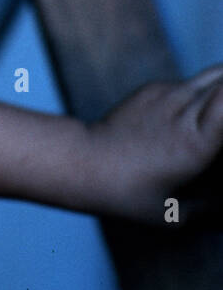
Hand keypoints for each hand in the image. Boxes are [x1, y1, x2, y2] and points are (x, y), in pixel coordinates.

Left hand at [84, 64, 222, 227]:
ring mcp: (165, 94)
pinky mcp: (150, 89)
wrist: (81, 163)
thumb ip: (212, 208)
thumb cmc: (128, 195)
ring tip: (220, 116)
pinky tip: (189, 118)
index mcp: (198, 139)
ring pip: (214, 74)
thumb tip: (222, 208)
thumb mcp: (176, 214)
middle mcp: (184, 109)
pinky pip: (187, 84)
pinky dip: (200, 95)